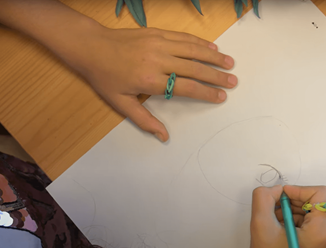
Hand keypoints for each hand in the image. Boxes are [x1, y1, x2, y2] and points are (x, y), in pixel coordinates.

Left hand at [0, 0, 236, 142]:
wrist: (91, 47)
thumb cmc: (104, 78)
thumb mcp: (120, 104)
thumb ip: (144, 120)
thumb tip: (164, 137)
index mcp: (151, 80)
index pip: (186, 88)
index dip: (206, 93)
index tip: (221, 97)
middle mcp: (159, 60)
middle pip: (195, 68)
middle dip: (216, 76)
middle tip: (233, 81)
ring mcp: (159, 44)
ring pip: (193, 50)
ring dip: (213, 57)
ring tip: (230, 63)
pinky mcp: (157, 33)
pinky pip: (183, 37)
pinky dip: (199, 42)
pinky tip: (212, 46)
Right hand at [250, 185, 325, 247]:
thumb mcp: (260, 226)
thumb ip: (264, 198)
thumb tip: (275, 189)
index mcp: (322, 232)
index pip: (320, 194)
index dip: (299, 190)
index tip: (281, 196)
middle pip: (315, 202)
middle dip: (291, 202)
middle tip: (273, 212)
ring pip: (310, 211)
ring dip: (290, 211)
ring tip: (275, 224)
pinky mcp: (320, 244)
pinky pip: (309, 222)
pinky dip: (293, 220)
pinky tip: (280, 230)